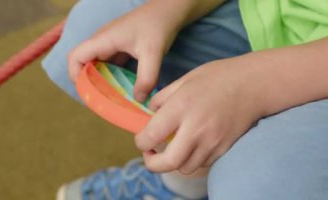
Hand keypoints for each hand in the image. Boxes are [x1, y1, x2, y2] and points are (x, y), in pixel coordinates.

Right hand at [68, 0, 186, 101]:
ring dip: (98, 80)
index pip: (75, 56)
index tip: (87, 92)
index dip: (75, 75)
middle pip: (82, 63)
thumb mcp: (153, 53)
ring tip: (108, 98)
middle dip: (86, 82)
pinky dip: (108, 76)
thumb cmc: (157, 26)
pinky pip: (106, 64)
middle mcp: (102, 41)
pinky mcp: (118, 47)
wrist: (168, 11)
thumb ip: (146, 78)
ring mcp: (109, 44)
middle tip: (99, 100)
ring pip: (94, 64)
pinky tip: (119, 88)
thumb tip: (138, 100)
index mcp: (103, 40)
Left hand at [135, 57, 265, 173]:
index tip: (142, 139)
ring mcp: (212, 141)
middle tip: (150, 154)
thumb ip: (162, 98)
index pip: (151, 136)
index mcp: (181, 107)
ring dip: (174, 161)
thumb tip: (150, 114)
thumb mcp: (184, 80)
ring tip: (173, 148)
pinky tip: (192, 145)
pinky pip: (202, 163)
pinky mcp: (224, 148)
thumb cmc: (218, 77)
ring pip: (185, 167)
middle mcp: (195, 128)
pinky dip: (192, 159)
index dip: (140, 142)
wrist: (255, 83)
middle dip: (152, 163)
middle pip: (167, 163)